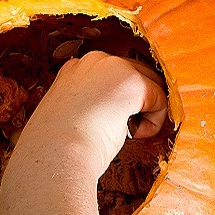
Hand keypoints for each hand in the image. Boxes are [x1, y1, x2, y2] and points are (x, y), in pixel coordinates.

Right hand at [11, 51, 168, 178]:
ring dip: (147, 112)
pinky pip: (160, 99)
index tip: (110, 123)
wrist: (55, 154)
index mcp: (75, 69)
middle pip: (137, 74)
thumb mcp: (70, 116)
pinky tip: (135, 134)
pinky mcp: (132, 82)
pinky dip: (154, 122)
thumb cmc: (59, 147)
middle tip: (125, 129)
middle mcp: (94, 61)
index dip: (120, 100)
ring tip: (128, 133)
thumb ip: (89, 104)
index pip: (112, 75)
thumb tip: (113, 111)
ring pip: (151, 85)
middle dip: (138, 103)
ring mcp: (113, 68)